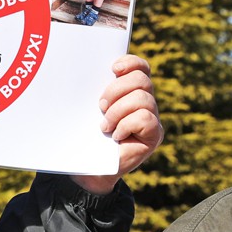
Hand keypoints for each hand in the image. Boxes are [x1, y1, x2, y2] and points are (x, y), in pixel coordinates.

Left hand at [70, 54, 161, 194]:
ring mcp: (152, 118)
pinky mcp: (154, 135)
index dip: (130, 63)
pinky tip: (116, 135)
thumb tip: (77, 70)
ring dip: (118, 111)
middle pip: (141, 80)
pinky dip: (126, 125)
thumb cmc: (85, 136)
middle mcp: (145, 101)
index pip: (140, 67)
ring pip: (143, 99)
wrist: (88, 168)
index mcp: (129, 90)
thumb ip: (90, 91)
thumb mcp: (85, 110)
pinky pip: (146, 119)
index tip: (113, 69)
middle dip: (117, 89)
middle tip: (100, 106)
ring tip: (104, 126)